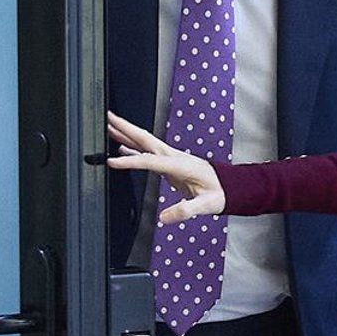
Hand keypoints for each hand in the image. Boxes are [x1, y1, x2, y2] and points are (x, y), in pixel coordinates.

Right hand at [104, 112, 225, 222]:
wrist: (228, 186)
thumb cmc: (219, 193)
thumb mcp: (206, 205)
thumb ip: (185, 210)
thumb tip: (164, 218)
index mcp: (180, 164)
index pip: (149, 160)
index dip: (129, 160)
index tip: (111, 161)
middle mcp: (173, 157)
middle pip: (145, 139)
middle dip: (125, 127)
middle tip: (108, 117)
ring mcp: (171, 158)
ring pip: (144, 142)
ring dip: (126, 133)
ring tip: (109, 126)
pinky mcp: (169, 163)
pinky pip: (146, 152)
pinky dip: (132, 147)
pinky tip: (122, 146)